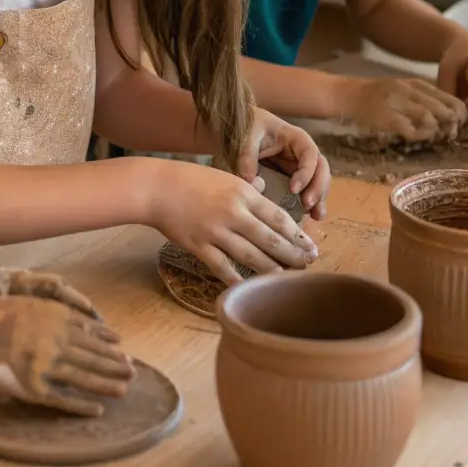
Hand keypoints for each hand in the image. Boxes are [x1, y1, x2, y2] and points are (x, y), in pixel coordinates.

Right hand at [0, 296, 132, 416]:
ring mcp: (48, 365)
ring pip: (85, 377)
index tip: (122, 346)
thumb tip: (66, 321)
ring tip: (125, 389)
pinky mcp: (34, 388)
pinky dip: (82, 406)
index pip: (90, 332)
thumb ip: (48, 312)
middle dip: (115, 363)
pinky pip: (64, 399)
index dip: (107, 341)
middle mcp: (57, 340)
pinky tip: (97, 411)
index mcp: (56, 317)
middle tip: (134, 371)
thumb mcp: (25, 302)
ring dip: (107, 384)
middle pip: (94, 355)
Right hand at [145, 157, 317, 289]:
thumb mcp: (225, 177)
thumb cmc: (190, 179)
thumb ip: (247, 190)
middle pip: (271, 240)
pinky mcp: (199, 247)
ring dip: (272, 270)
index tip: (311, 246)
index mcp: (242, 193)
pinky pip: (224, 268)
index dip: (298, 235)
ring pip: (252, 257)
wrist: (156, 187)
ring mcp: (216, 232)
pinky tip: (250, 289)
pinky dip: (238, 281)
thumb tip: (266, 196)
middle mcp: (233, 213)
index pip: (279, 217)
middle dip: (293, 256)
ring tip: (287, 279)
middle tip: (307, 266)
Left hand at [238, 107, 330, 220]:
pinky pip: (307, 188)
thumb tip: (250, 182)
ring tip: (316, 217)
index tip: (294, 189)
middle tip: (308, 206)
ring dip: (319, 198)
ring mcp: (301, 165)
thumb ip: (247, 156)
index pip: (310, 154)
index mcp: (296, 138)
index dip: (306, 172)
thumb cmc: (248, 126)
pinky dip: (311, 201)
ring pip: (318, 181)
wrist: (242, 125)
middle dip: (318, 188)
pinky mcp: (294, 176)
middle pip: (321, 169)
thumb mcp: (247, 136)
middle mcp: (303, 152)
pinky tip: (311, 217)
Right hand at [335, 75, 466, 142]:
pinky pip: (411, 130)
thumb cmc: (376, 97)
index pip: (452, 100)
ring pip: (430, 119)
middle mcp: (409, 91)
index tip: (456, 125)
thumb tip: (450, 117)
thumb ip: (424, 99)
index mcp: (416, 84)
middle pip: (445, 111)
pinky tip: (415, 138)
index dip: (460, 116)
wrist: (346, 95)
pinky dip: (418, 136)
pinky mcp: (386, 117)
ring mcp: (397, 103)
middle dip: (450, 127)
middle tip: (446, 136)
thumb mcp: (402, 90)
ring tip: (431, 137)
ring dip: (435, 132)